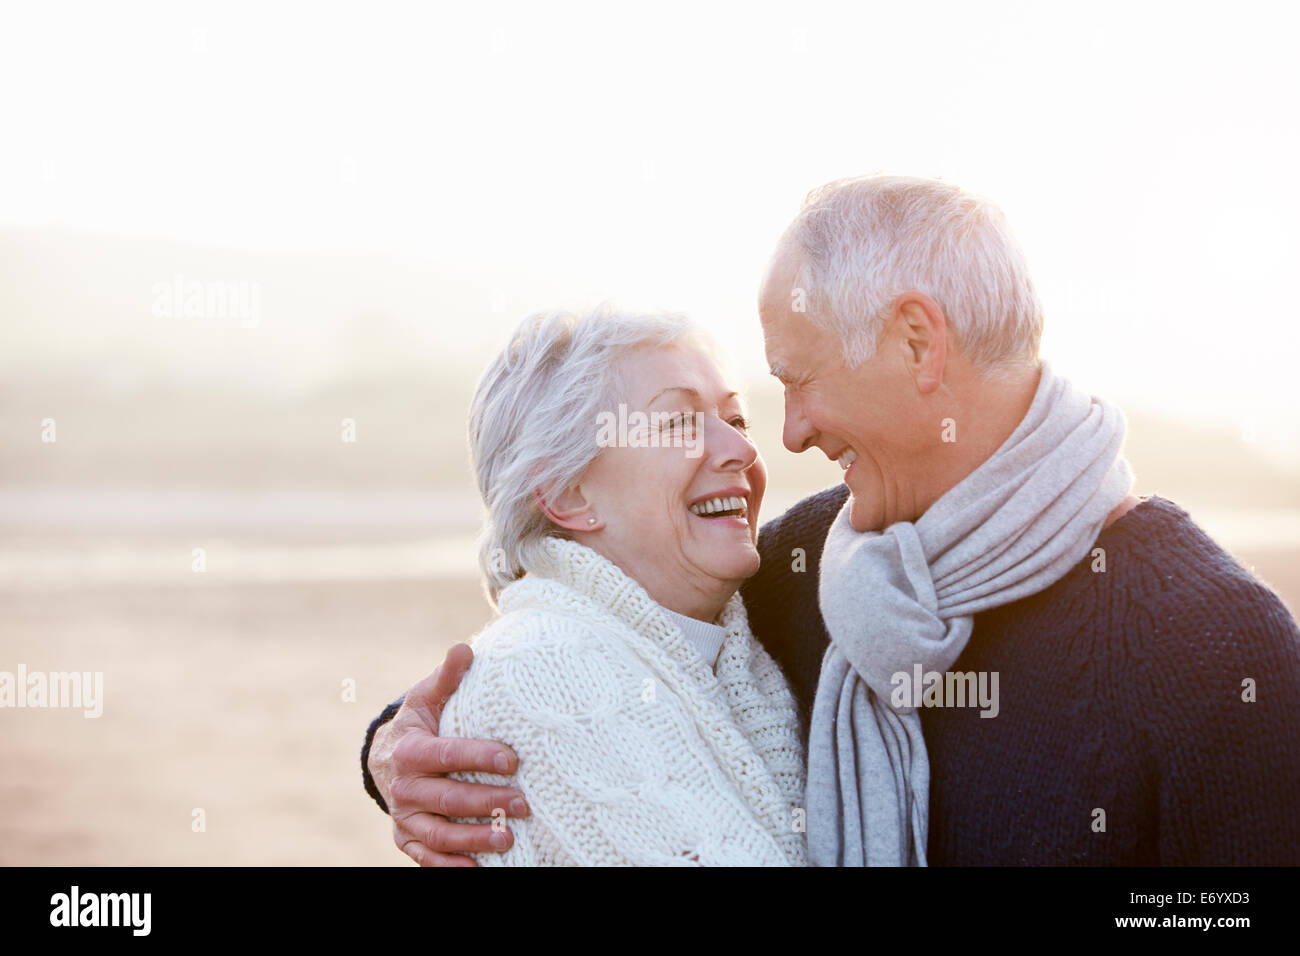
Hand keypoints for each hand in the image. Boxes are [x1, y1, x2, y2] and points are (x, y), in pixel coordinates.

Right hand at [368, 643, 529, 865]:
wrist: (386, 757)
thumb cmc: (419, 723)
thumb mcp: (428, 697)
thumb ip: (447, 677)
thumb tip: (465, 648)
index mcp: (410, 751)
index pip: (447, 755)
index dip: (479, 758)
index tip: (512, 760)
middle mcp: (405, 787)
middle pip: (448, 799)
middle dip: (486, 803)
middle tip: (523, 803)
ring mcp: (405, 817)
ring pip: (439, 833)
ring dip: (473, 839)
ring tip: (508, 839)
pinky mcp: (407, 839)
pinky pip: (427, 857)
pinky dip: (450, 866)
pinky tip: (477, 869)